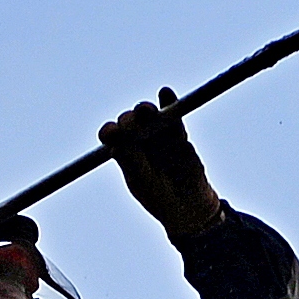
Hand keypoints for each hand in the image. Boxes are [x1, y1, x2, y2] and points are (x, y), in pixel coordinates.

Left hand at [100, 90, 223, 241]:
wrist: (189, 205)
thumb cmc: (159, 196)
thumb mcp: (142, 182)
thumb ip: (130, 162)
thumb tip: (116, 143)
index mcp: (124, 152)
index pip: (112, 136)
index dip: (110, 132)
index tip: (111, 134)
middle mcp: (138, 140)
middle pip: (130, 122)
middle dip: (129, 121)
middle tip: (132, 127)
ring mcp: (158, 135)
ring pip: (150, 117)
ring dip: (146, 111)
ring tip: (145, 110)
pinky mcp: (178, 133)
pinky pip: (173, 117)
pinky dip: (169, 103)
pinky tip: (165, 92)